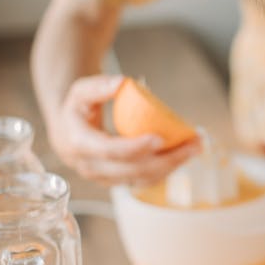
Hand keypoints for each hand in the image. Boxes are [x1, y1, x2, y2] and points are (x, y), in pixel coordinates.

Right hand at [48, 74, 200, 184]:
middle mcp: (90, 167)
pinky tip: (185, 153)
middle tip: (193, 144)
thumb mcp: (80, 90)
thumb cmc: (77, 107)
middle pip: (131, 171)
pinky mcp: (117, 181)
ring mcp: (104, 178)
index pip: (108, 151)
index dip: (134, 147)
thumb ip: (98, 86)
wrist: (68, 130)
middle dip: (165, 160)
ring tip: (196, 147)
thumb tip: (122, 83)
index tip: (160, 138)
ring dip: (172, 166)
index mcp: (77, 144)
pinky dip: (167, 169)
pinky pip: (144, 181)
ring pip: (141, 180)